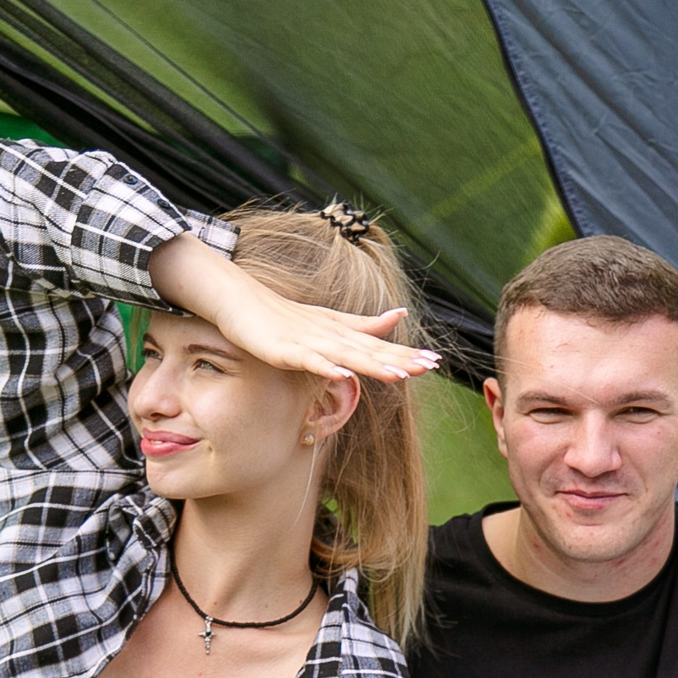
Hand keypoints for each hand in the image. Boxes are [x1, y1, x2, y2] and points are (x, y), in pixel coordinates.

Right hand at [150, 232, 438, 385]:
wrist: (241, 302)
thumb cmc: (285, 316)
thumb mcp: (331, 323)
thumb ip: (365, 323)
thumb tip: (400, 314)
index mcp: (342, 332)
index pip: (379, 345)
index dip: (406, 354)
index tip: (436, 362)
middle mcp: (331, 335)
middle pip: (370, 349)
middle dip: (400, 359)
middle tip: (431, 366)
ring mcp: (309, 341)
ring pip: (345, 355)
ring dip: (372, 364)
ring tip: (398, 376)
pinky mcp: (286, 349)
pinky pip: (309, 360)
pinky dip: (326, 366)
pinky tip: (342, 374)